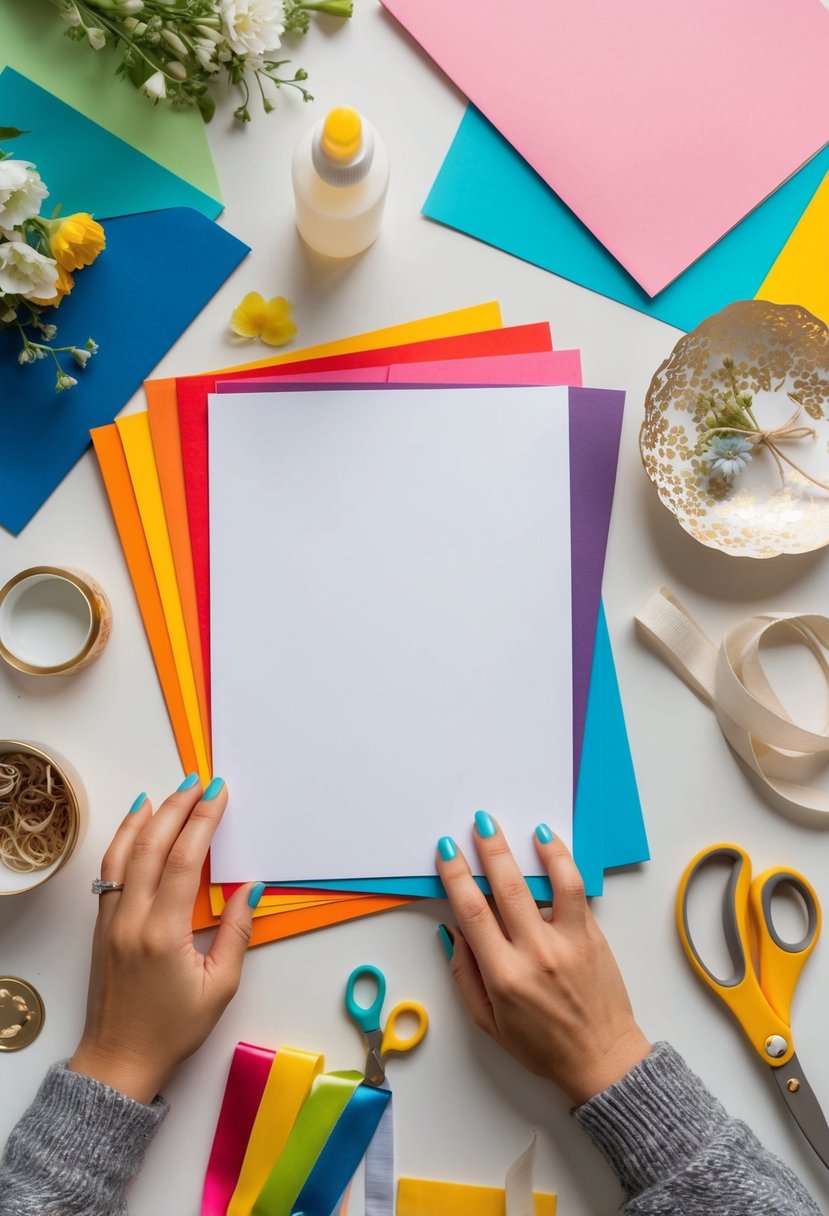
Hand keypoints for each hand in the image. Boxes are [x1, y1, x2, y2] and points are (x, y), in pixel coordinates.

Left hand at [69, 778, 262, 1103]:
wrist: (120, 1061)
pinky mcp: (101, 925)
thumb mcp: (219, 987)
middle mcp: (130, 920)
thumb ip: (237, 933)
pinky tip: (134, 826)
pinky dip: (122, 842)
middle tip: (199, 781)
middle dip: (177, 808)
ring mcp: (110, 920)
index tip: (218, 793)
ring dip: (145, 818)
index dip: (202, 821)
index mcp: (162, 934)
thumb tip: (252, 888)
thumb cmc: (172, 1030)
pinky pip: (109, 871)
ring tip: (165, 792)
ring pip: (123, 854)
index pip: (182, 861)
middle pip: (151, 847)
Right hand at [436, 816, 649, 1104]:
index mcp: (504, 976)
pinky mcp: (592, 936)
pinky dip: (563, 863)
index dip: (455, 876)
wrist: (602, 1060)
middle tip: (478, 823)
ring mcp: (568, 942)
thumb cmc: (542, 1047)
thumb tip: (455, 931)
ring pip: (550, 882)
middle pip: (507, 887)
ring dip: (531, 849)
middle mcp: (536, 953)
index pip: (473, 912)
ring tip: (521, 825)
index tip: (447, 852)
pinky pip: (576, 892)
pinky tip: (551, 843)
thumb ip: (465, 976)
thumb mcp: (488, 1023)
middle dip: (489, 850)